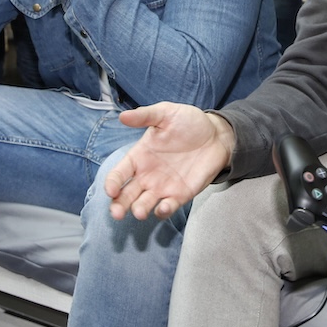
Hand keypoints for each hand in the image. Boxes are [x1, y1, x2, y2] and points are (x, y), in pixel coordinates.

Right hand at [104, 103, 235, 219]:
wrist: (216, 134)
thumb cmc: (188, 122)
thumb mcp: (166, 113)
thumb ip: (145, 116)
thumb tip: (123, 117)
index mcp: (139, 156)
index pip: (119, 173)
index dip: (112, 183)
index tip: (110, 190)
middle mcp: (147, 175)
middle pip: (126, 195)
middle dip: (119, 205)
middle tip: (117, 212)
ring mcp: (162, 187)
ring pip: (144, 204)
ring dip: (139, 210)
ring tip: (139, 212)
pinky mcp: (180, 195)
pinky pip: (167, 207)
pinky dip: (163, 210)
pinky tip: (163, 207)